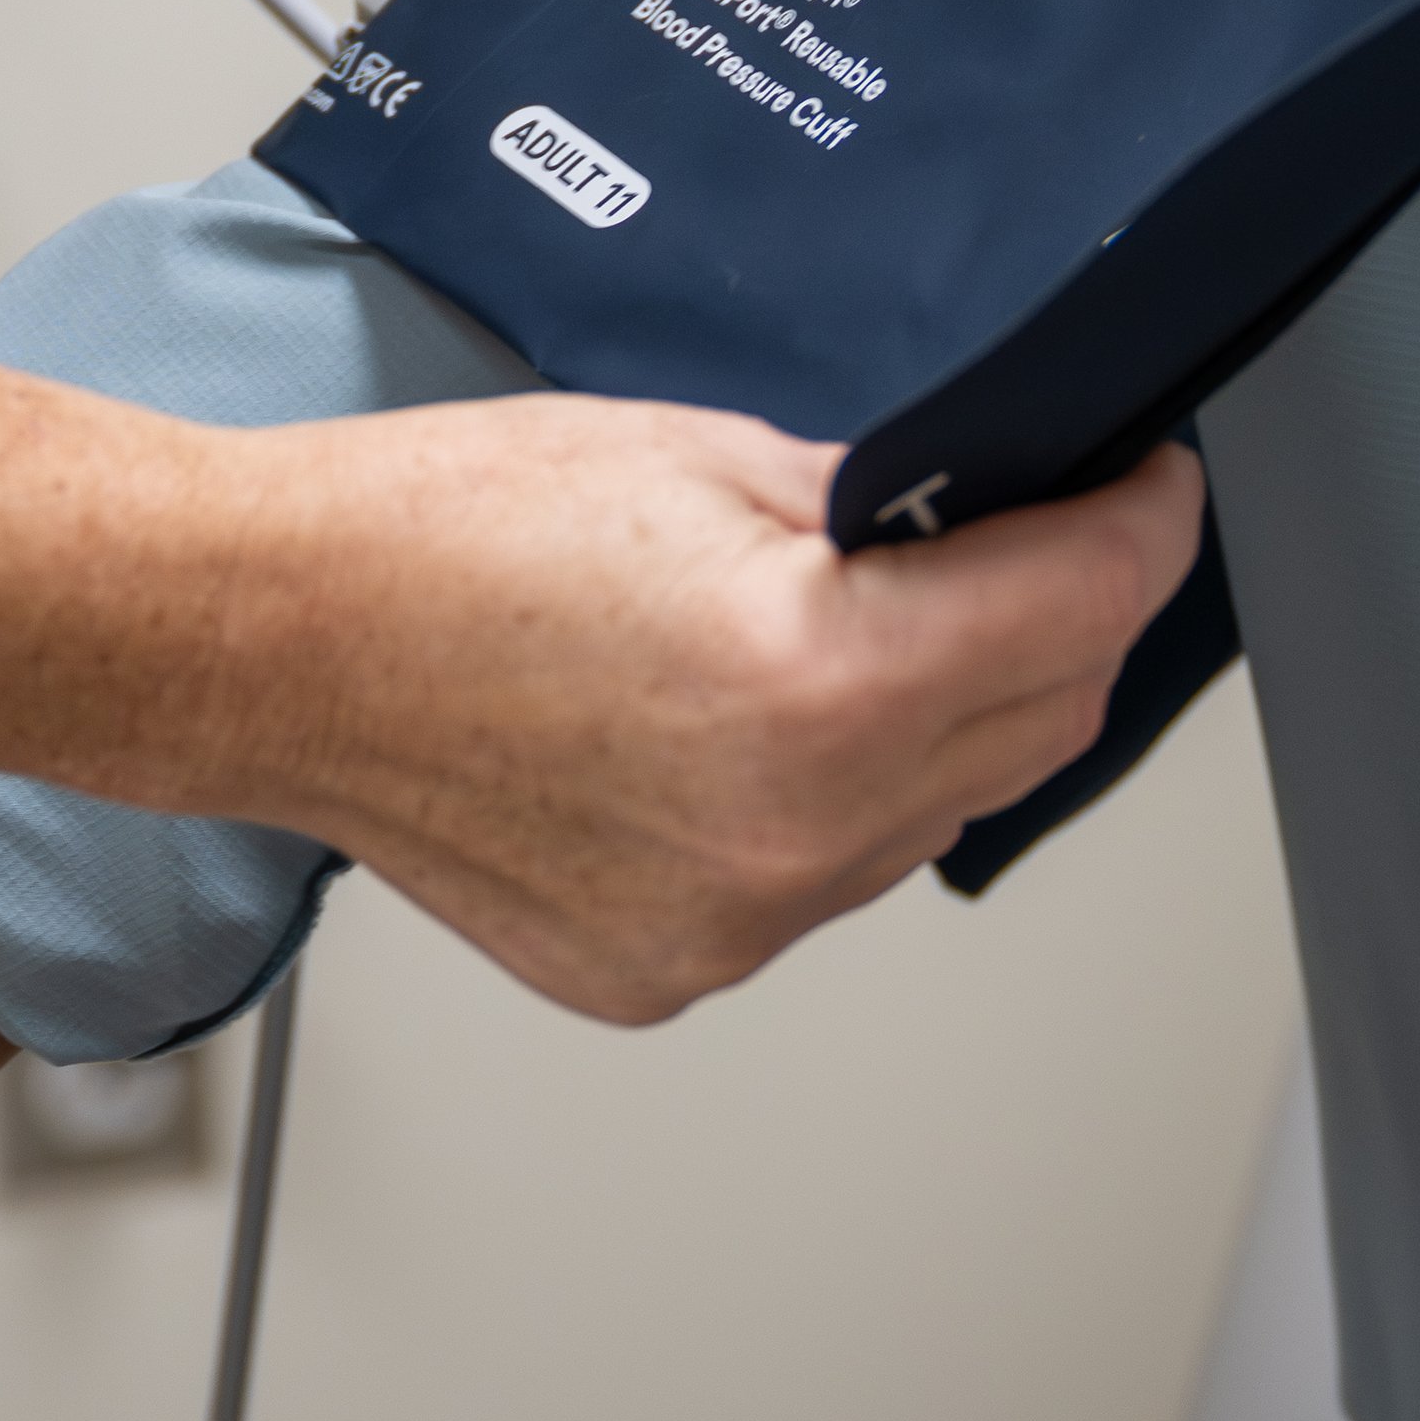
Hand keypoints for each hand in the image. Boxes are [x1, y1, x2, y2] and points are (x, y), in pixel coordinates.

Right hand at [201, 399, 1201, 1022]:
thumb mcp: (707, 453)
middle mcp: (791, 832)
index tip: (1146, 486)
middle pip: (1041, 725)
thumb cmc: (440, 532)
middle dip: (1063, 619)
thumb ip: (885, 505)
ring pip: (938, 815)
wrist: (273, 642)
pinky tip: (740, 725)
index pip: (1081, 604)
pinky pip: (821, 879)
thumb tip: (996, 518)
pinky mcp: (674, 967)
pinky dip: (825, 800)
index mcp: (815, 682)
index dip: (1141, 524)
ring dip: (945, 721)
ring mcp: (734, 921)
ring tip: (851, 630)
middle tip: (1033, 536)